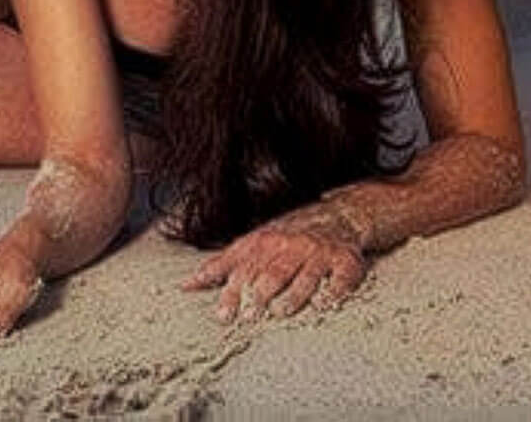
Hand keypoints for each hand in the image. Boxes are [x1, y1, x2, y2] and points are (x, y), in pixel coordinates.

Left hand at [181, 202, 366, 322]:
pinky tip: (324, 303)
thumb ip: (220, 266)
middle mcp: (289, 246)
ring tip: (280, 312)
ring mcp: (318, 252)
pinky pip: (341, 277)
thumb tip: (186, 285)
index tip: (222, 316)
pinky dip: (334, 290)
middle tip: (249, 316)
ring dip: (293, 294)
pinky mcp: (345, 260)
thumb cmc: (284, 236)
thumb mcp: (250, 244)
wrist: (337, 214)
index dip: (231, 292)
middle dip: (259, 294)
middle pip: (271, 273)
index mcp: (262, 243)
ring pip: (304, 275)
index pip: (243, 269)